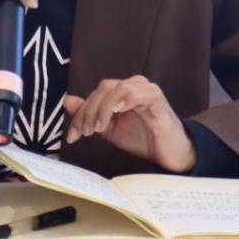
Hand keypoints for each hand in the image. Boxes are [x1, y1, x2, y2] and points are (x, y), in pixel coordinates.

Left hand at [63, 76, 196, 172]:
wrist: (170, 154)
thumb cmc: (143, 139)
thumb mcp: (110, 130)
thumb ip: (90, 115)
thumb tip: (67, 101)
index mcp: (121, 91)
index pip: (95, 94)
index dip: (80, 113)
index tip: (72, 135)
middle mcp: (133, 85)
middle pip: (103, 88)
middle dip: (88, 111)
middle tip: (85, 133)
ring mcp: (145, 89)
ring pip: (116, 88)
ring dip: (102, 109)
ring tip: (98, 128)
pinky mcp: (156, 97)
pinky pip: (136, 92)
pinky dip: (122, 101)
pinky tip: (117, 114)